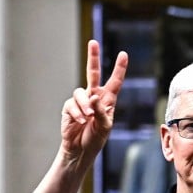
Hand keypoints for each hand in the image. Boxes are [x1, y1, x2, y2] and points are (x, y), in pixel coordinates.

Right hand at [60, 39, 128, 163]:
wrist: (80, 150)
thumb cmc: (96, 138)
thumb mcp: (104, 127)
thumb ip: (102, 111)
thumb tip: (93, 96)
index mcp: (107, 100)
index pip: (115, 81)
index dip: (119, 68)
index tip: (123, 54)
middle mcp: (94, 97)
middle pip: (92, 73)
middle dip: (93, 57)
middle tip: (93, 42)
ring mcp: (80, 101)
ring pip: (80, 92)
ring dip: (85, 105)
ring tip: (88, 117)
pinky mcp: (69, 107)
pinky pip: (72, 104)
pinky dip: (77, 113)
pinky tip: (81, 121)